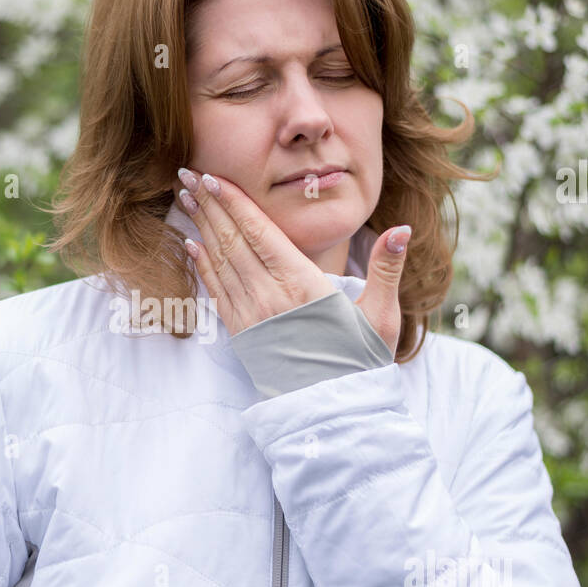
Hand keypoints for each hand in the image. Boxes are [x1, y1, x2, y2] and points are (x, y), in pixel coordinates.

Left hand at [174, 167, 410, 354]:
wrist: (334, 412)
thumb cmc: (362, 362)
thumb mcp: (382, 315)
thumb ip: (387, 269)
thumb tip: (402, 229)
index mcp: (302, 285)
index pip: (261, 233)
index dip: (236, 203)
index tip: (215, 177)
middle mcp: (270, 298)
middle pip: (233, 241)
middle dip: (210, 206)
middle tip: (188, 174)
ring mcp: (252, 317)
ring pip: (220, 262)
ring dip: (201, 227)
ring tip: (186, 198)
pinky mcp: (243, 334)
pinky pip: (216, 292)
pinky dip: (202, 266)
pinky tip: (191, 246)